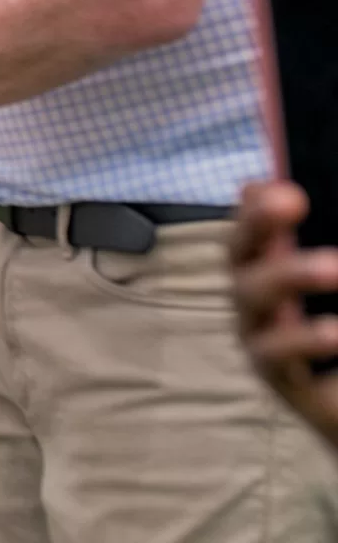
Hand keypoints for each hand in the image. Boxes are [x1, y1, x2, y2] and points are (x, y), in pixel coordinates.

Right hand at [231, 180, 337, 448]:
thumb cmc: (336, 334)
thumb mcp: (328, 277)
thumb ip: (319, 236)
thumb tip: (256, 185)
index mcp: (267, 274)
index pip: (249, 233)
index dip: (255, 209)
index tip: (282, 187)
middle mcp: (256, 305)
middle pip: (239, 257)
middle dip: (259, 226)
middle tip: (294, 200)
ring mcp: (262, 342)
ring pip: (253, 302)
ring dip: (289, 275)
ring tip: (335, 268)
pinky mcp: (283, 383)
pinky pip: (279, 358)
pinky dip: (305, 338)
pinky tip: (335, 331)